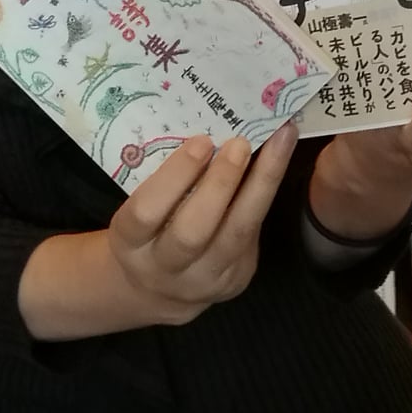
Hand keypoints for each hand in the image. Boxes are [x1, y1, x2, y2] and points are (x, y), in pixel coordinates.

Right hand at [105, 122, 298, 326]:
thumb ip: (163, 178)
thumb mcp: (141, 206)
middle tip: (240, 143)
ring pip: (236, 234)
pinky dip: (267, 193)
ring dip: (261, 183)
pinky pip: (253, 234)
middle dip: (220, 184)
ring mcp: (204, 280)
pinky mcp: (235, 279)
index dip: (174, 177)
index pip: (146, 213)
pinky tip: (280, 160)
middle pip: (192, 233)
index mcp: (131, 243)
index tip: (200, 141)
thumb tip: (205, 125)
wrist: (157, 287)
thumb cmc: (148, 229)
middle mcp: (164, 268)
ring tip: (279, 142)